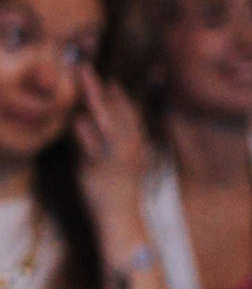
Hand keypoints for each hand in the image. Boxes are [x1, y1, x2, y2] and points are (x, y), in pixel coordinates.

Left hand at [71, 69, 151, 238]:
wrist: (121, 218)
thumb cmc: (123, 192)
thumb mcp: (133, 166)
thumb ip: (129, 146)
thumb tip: (119, 132)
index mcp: (137, 146)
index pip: (131, 116)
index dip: (121, 99)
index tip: (112, 84)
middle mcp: (128, 147)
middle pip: (116, 111)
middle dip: (100, 90)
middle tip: (86, 70)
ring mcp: (113, 156)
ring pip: (105, 122)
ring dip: (94, 100)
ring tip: (83, 82)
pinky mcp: (97, 167)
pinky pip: (90, 145)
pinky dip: (84, 131)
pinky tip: (77, 119)